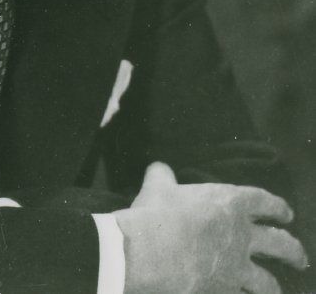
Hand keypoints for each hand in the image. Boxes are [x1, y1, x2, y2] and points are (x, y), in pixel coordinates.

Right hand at [114, 162, 307, 293]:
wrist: (153, 252)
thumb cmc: (159, 212)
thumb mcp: (158, 186)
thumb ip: (163, 177)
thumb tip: (159, 170)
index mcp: (231, 203)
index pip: (264, 202)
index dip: (278, 207)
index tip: (286, 214)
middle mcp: (242, 236)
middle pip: (280, 244)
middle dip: (293, 251)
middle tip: (300, 257)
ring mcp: (237, 268)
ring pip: (267, 282)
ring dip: (273, 287)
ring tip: (277, 290)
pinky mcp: (224, 293)